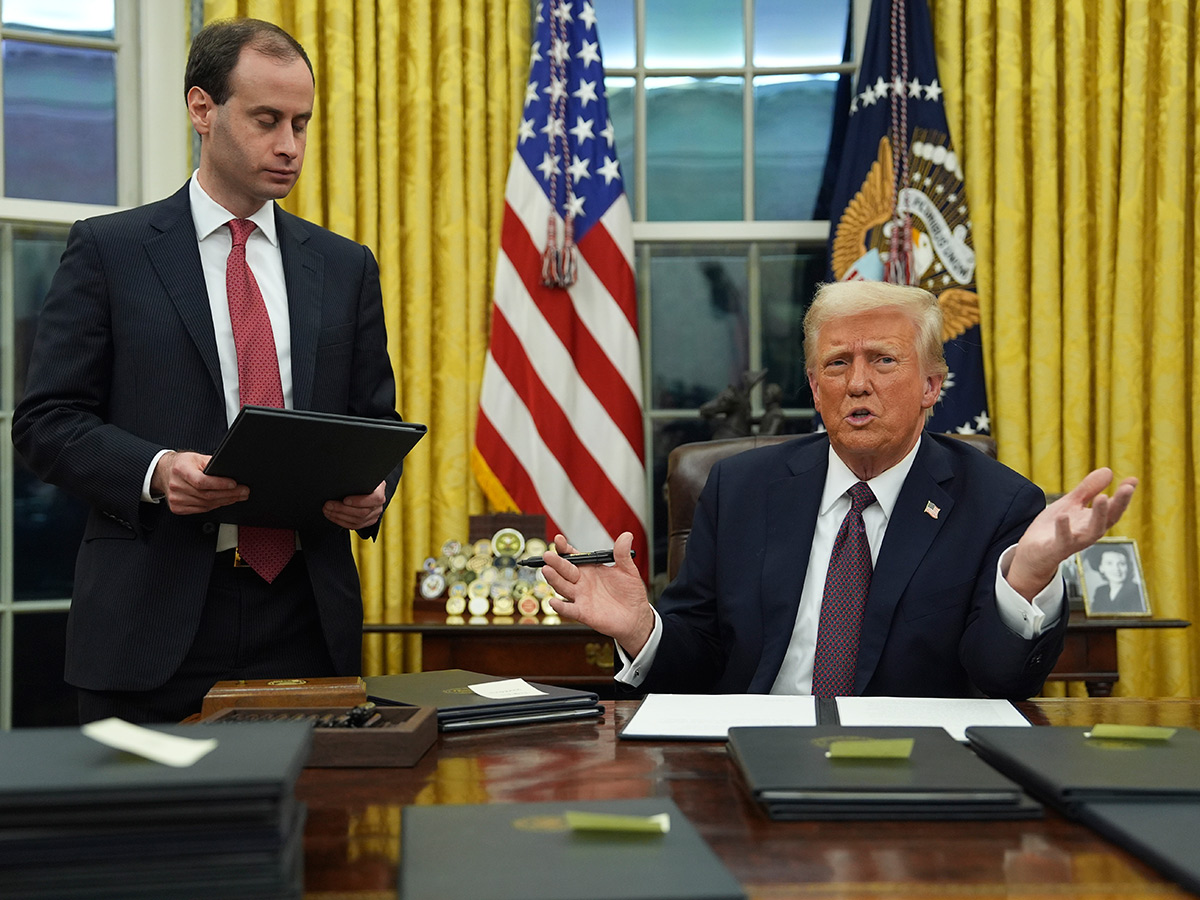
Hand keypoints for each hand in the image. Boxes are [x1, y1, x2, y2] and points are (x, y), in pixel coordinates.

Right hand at [152, 450, 247, 514]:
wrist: (164, 472)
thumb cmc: (182, 464)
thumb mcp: (196, 457)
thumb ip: (212, 463)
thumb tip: (230, 470)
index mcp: (180, 470)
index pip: (202, 481)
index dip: (220, 484)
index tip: (234, 484)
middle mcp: (176, 485)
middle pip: (207, 495)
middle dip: (230, 494)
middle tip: (244, 491)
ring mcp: (176, 498)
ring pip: (206, 504)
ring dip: (225, 501)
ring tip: (238, 496)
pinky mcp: (177, 508)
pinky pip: (201, 510)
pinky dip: (215, 506)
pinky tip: (224, 501)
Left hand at [323, 480, 386, 530]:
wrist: (368, 486)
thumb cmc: (362, 479)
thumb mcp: (362, 475)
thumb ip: (356, 477)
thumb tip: (341, 476)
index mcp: (380, 491)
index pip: (374, 499)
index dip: (359, 501)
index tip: (345, 500)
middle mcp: (379, 505)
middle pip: (362, 512)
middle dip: (342, 509)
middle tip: (328, 505)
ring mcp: (374, 515)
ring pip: (357, 521)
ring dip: (339, 516)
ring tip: (327, 510)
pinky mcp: (368, 522)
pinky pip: (354, 525)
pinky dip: (341, 521)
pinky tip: (332, 516)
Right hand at [542, 531, 654, 655]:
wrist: (636, 617)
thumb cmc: (630, 594)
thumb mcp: (628, 570)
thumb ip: (623, 554)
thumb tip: (627, 535)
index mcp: (589, 569)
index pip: (573, 556)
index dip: (565, 548)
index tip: (559, 539)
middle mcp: (581, 582)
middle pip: (564, 570)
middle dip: (556, 562)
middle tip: (548, 555)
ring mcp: (580, 597)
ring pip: (563, 587)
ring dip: (554, 579)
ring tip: (547, 570)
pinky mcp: (583, 613)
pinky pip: (569, 609)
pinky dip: (561, 607)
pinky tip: (553, 602)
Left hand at [1007, 467, 1138, 600]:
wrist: (1033, 552)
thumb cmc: (1055, 527)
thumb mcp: (1071, 503)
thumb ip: (1088, 489)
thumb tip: (1109, 471)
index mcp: (1094, 521)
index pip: (1113, 508)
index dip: (1124, 495)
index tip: (1133, 480)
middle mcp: (1088, 532)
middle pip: (1109, 519)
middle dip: (1119, 504)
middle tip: (1127, 487)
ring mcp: (1074, 541)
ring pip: (1092, 531)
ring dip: (1098, 514)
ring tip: (1103, 497)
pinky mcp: (1056, 548)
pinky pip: (1062, 540)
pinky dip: (1063, 529)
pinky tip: (1062, 516)